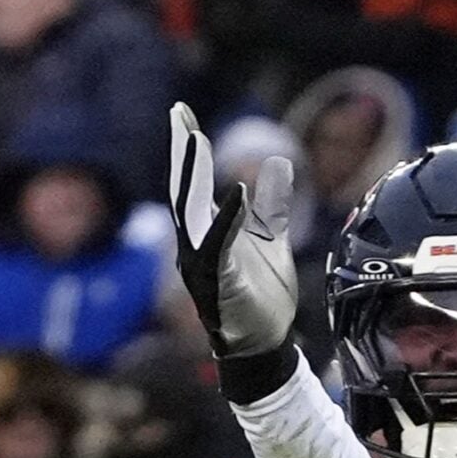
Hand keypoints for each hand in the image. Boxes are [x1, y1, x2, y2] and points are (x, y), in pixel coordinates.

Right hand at [169, 102, 298, 358]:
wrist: (264, 344)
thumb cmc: (262, 295)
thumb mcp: (271, 240)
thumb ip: (271, 205)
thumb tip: (277, 165)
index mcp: (207, 232)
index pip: (193, 183)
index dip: (187, 149)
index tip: (181, 113)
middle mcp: (196, 244)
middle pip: (185, 190)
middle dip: (182, 153)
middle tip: (179, 116)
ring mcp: (202, 264)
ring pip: (193, 213)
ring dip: (193, 177)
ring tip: (194, 140)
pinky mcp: (219, 283)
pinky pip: (219, 246)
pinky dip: (226, 220)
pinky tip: (235, 193)